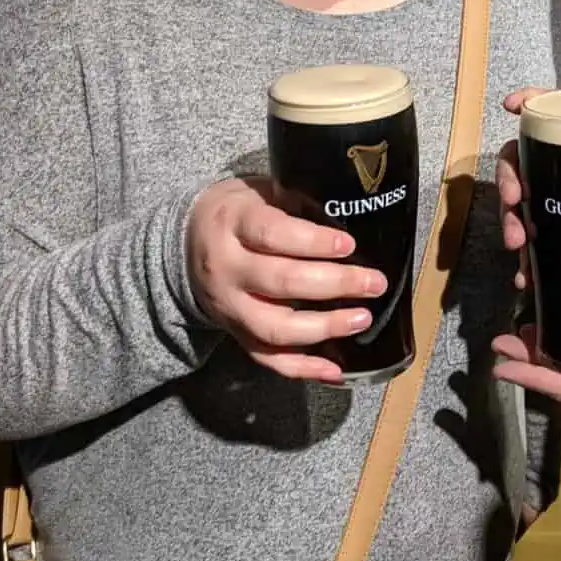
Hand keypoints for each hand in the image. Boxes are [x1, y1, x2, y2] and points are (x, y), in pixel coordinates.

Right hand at [187, 177, 385, 381]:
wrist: (186, 243)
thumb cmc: (238, 212)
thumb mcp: (260, 191)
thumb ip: (296, 203)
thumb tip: (352, 214)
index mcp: (233, 224)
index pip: (272, 234)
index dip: (313, 241)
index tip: (349, 244)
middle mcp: (227, 269)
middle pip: (281, 282)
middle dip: (335, 284)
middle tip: (374, 282)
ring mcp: (230, 307)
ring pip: (275, 328)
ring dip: (324, 327)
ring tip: (362, 318)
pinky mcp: (235, 333)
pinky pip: (267, 358)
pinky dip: (302, 369)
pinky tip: (336, 369)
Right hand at [495, 88, 560, 300]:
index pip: (550, 118)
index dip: (529, 104)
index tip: (511, 106)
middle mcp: (555, 176)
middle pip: (518, 161)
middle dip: (508, 178)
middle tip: (515, 198)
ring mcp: (546, 209)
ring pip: (514, 204)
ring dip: (509, 220)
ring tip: (518, 243)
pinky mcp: (545, 242)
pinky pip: (524, 248)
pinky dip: (522, 263)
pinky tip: (524, 277)